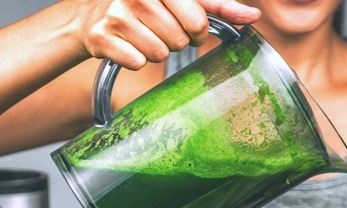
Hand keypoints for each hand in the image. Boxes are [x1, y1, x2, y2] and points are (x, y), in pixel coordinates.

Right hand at [77, 0, 260, 68]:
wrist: (93, 17)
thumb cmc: (146, 7)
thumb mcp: (180, 0)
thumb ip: (217, 6)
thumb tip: (253, 16)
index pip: (197, 19)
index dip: (197, 30)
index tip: (188, 26)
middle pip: (179, 39)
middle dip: (176, 41)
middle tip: (162, 31)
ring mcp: (117, 15)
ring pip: (159, 53)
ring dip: (156, 51)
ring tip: (144, 37)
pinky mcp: (102, 37)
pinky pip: (137, 62)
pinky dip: (136, 60)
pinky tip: (128, 46)